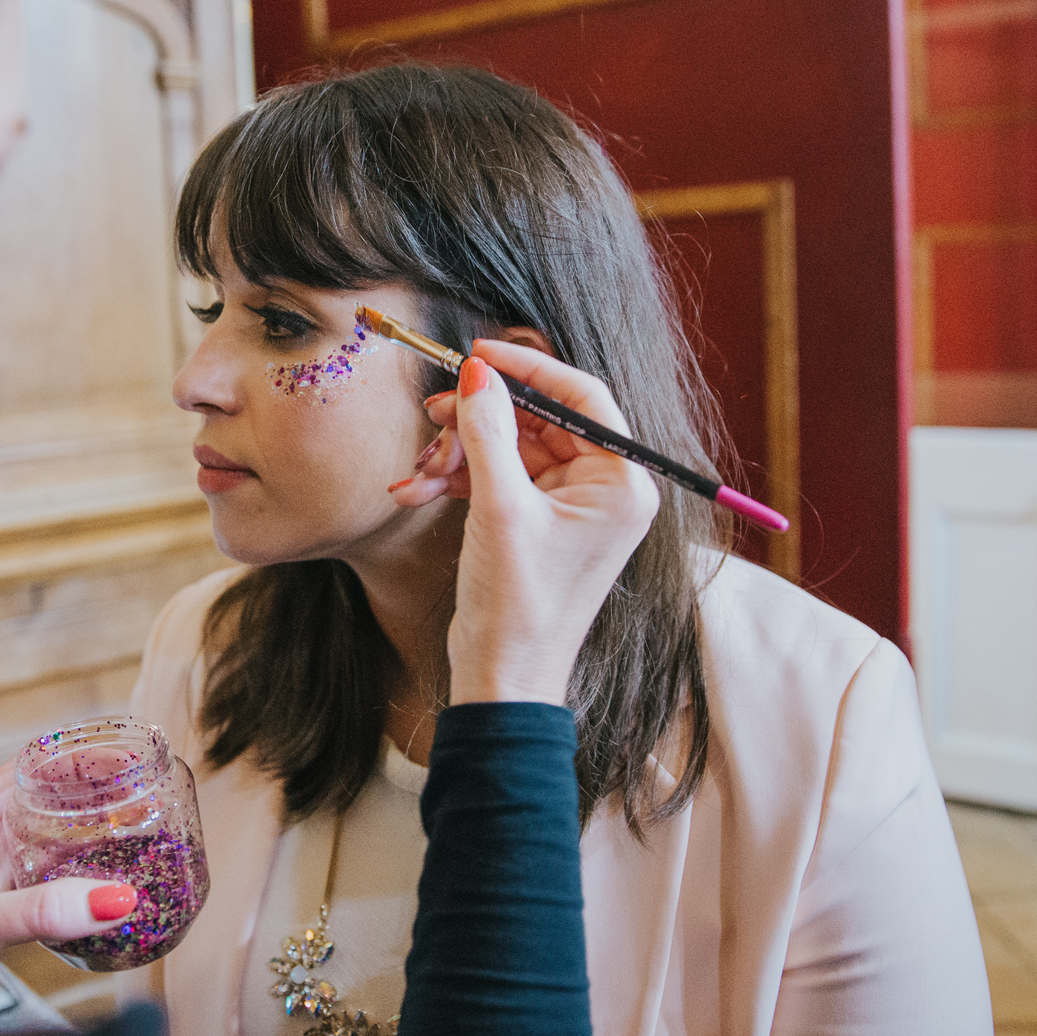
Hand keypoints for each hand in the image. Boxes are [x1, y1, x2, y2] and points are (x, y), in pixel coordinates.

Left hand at [0, 762, 137, 1026]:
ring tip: (138, 833)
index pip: (25, 769)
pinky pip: (50, 888)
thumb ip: (38, 911)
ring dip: (89, 840)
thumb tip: (110, 897)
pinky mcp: (2, 918)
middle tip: (143, 795)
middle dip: (91, 796)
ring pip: (50, 846)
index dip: (70, 755)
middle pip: (45, 803)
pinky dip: (80, 884)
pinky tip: (109, 888)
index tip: (118, 754)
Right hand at [412, 340, 659, 706]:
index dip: (528, 370)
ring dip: (459, 453)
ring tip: (420, 472)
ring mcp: (571, 507)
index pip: (581, 397)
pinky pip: (499, 479)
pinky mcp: (538, 523)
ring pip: (510, 448)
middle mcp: (605, 490)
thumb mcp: (498, 507)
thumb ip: (488, 430)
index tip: (477, 354)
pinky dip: (459, 480)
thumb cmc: (517, 605)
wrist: (501, 681)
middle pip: (540, 421)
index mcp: (621, 482)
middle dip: (479, 420)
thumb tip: (478, 372)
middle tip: (433, 413)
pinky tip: (415, 491)